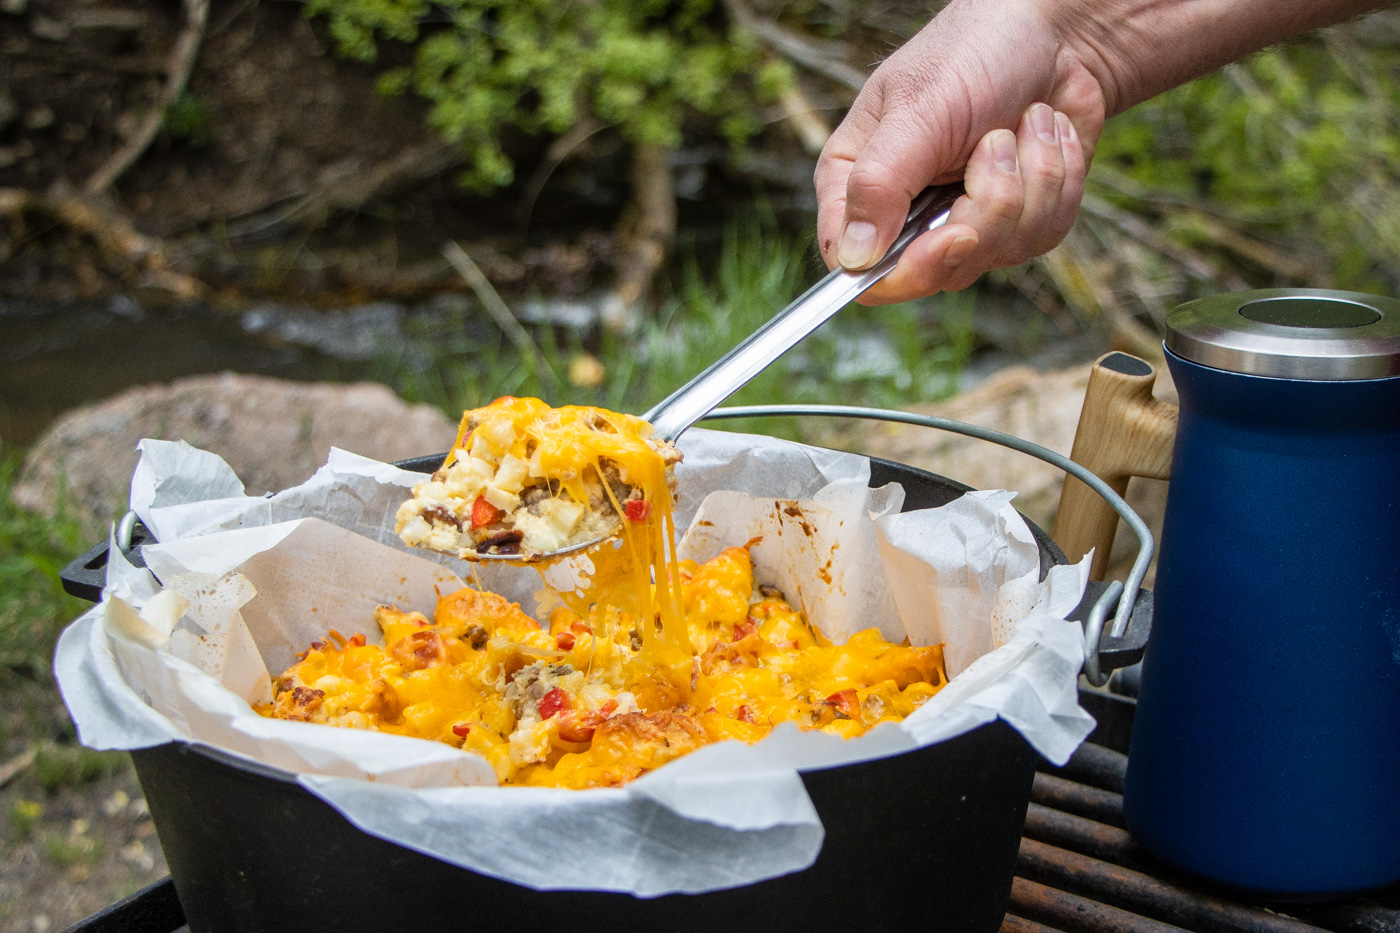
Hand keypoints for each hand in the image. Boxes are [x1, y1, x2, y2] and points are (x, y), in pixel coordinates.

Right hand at [814, 0, 1106, 303]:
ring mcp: (960, 222)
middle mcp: (904, 213)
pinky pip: (1039, 238)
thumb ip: (879, 185)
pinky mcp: (1014, 224)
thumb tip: (851, 258)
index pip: (855, 266)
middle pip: (933, 271)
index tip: (956, 232)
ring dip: (1028, 183)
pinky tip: (1046, 137)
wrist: (1056, 34)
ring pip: (995, 255)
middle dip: (985, 209)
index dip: (906, 269)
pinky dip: (1056, 182)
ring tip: (1023, 125)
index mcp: (859, 184)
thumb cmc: (973, 54)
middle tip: (997, 144)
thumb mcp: (919, 111)